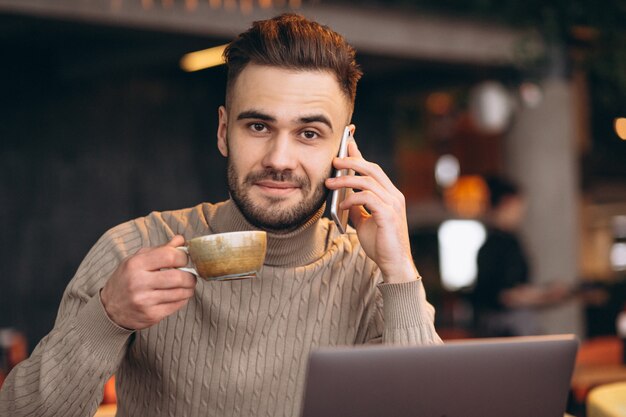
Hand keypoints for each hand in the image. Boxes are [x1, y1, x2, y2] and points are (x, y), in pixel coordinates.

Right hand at [100, 235, 196, 329]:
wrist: (109, 308)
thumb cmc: (126, 279)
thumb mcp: (137, 260)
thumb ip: (160, 249)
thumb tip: (181, 240)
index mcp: (136, 264)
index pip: (170, 256)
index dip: (183, 257)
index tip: (185, 260)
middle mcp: (139, 282)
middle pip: (178, 277)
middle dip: (190, 276)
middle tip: (191, 275)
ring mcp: (144, 301)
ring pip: (181, 293)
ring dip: (189, 288)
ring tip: (187, 286)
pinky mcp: (150, 315)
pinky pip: (177, 305)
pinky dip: (183, 299)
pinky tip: (179, 296)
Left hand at [325, 141, 417, 282]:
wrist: (393, 264)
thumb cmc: (380, 244)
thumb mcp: (364, 222)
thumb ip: (357, 207)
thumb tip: (343, 197)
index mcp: (390, 195)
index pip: (374, 169)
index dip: (360, 155)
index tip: (347, 143)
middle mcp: (394, 196)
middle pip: (372, 169)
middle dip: (351, 161)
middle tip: (334, 161)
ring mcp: (393, 204)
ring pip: (368, 181)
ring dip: (346, 180)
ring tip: (329, 183)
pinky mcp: (389, 215)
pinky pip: (368, 198)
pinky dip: (352, 199)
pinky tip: (342, 205)